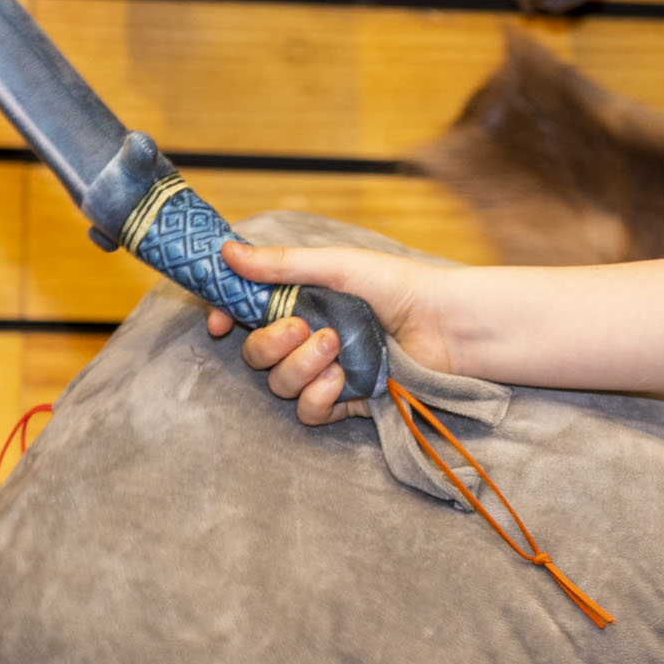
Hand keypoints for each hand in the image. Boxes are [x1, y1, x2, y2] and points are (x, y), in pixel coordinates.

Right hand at [205, 242, 449, 423]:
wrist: (445, 323)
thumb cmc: (397, 286)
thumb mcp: (336, 266)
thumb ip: (281, 265)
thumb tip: (227, 253)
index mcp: (301, 302)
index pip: (246, 315)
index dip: (226, 318)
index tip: (219, 322)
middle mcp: (308, 338)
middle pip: (256, 354)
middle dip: (268, 344)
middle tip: (300, 327)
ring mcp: (326, 371)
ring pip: (279, 384)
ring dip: (299, 366)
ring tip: (334, 347)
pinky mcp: (347, 400)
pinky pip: (309, 411)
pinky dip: (317, 396)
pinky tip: (340, 379)